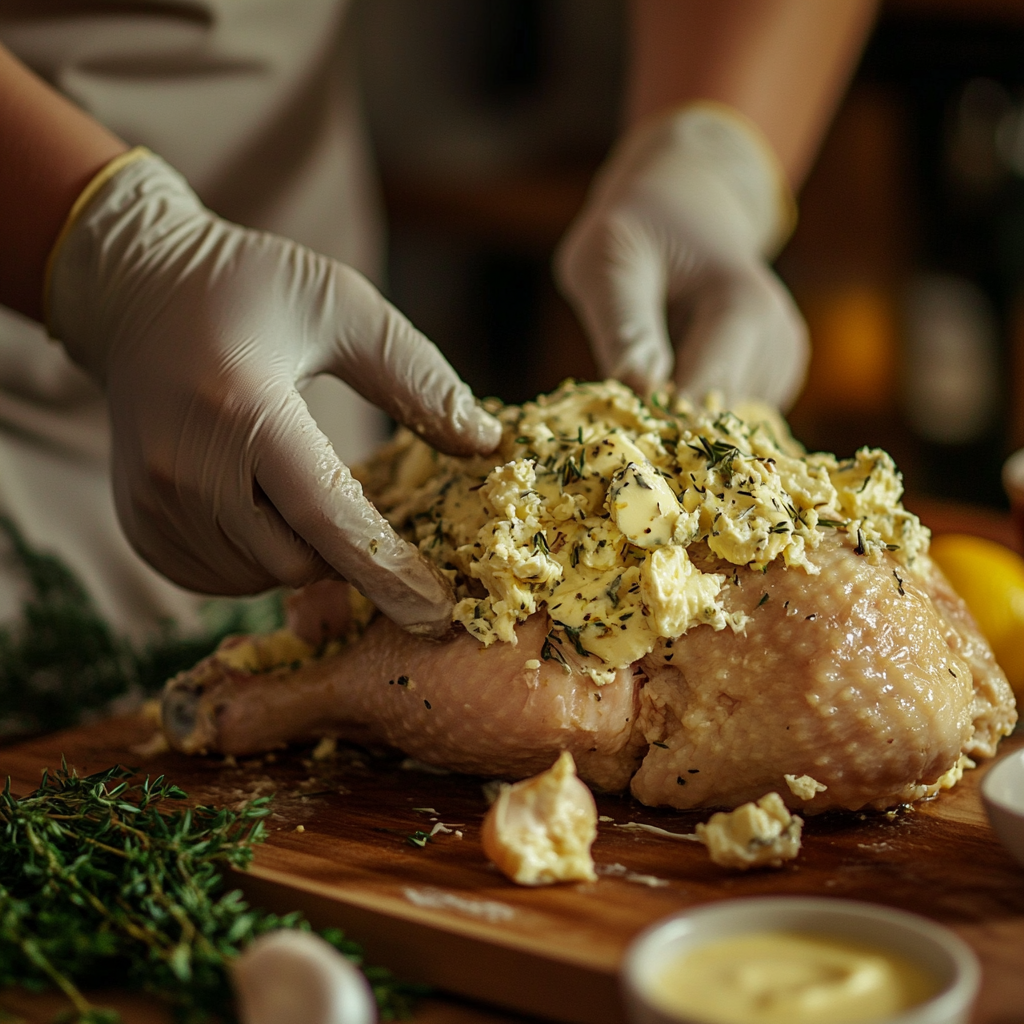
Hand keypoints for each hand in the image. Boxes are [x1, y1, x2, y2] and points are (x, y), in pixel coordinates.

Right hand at [47, 151, 500, 637]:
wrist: (135, 293)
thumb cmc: (249, 289)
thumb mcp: (343, 307)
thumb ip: (417, 377)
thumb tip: (487, 444)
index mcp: (243, 407)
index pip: (327, 515)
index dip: (388, 570)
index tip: (439, 611)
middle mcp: (186, 466)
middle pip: (294, 560)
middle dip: (349, 554)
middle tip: (371, 512)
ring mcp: (153, 501)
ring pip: (258, 577)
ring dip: (303, 553)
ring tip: (305, 489)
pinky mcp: (139, 522)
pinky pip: (220, 578)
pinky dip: (259, 559)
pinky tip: (266, 507)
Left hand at [556, 103, 808, 408]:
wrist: (684, 206)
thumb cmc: (637, 230)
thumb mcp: (608, 262)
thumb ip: (624, 327)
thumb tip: (641, 393)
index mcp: (744, 308)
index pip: (704, 394)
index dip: (658, 421)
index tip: (619, 426)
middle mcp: (777, 341)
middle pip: (713, 418)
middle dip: (664, 421)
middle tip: (623, 391)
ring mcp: (780, 365)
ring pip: (718, 429)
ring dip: (676, 416)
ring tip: (651, 361)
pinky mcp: (772, 382)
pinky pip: (723, 424)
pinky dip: (691, 411)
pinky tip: (674, 370)